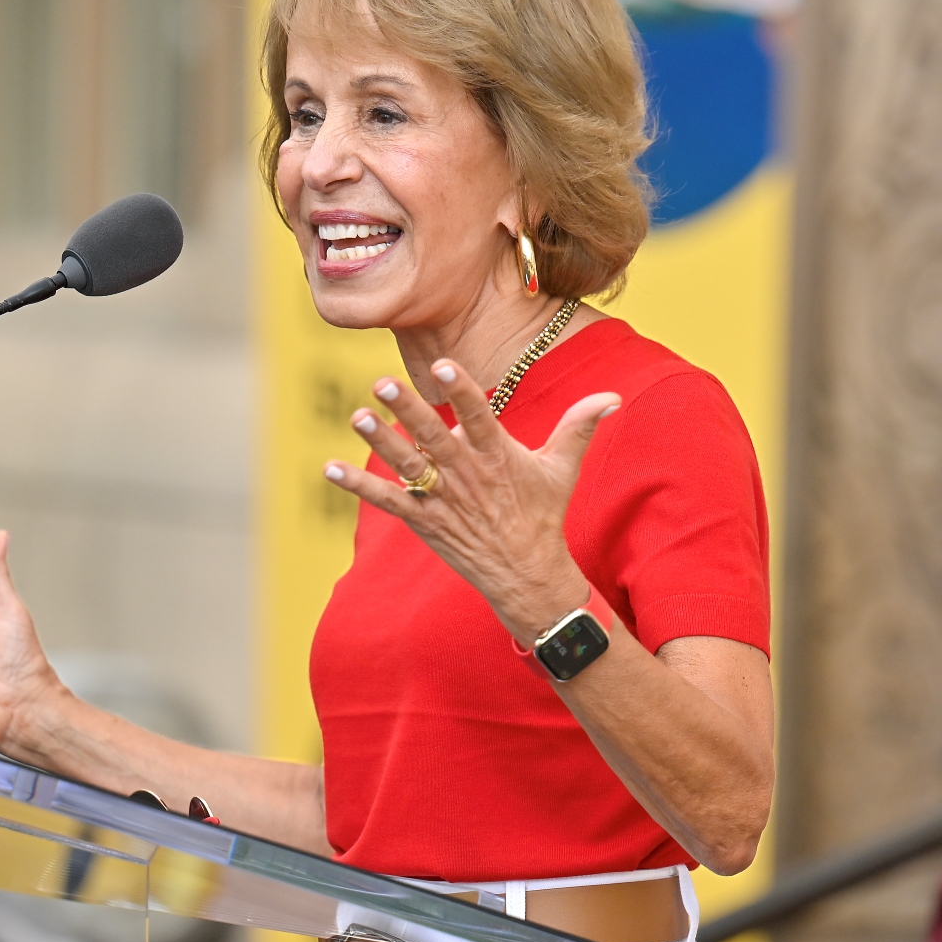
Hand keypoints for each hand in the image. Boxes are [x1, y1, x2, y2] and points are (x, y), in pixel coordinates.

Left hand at [324, 360, 617, 643]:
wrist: (527, 575)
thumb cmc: (542, 515)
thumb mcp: (562, 468)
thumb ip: (580, 425)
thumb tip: (613, 396)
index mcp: (499, 456)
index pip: (479, 417)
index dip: (462, 392)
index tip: (443, 366)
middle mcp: (467, 475)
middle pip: (435, 438)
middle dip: (408, 411)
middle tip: (382, 383)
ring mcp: (443, 500)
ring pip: (407, 466)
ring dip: (380, 443)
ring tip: (357, 416)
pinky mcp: (424, 521)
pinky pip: (387, 501)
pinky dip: (358, 486)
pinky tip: (328, 468)